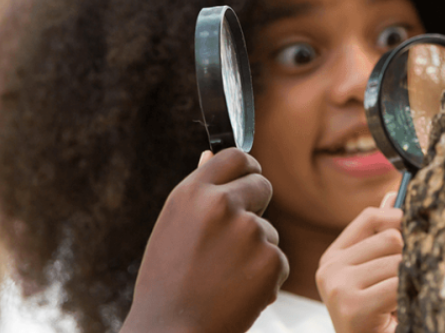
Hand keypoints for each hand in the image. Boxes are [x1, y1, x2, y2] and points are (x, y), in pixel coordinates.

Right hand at [121, 148, 288, 332]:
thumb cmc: (167, 282)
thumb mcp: (173, 225)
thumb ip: (198, 189)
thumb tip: (210, 154)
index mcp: (193, 192)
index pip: (236, 156)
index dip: (247, 167)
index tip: (249, 177)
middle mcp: (221, 204)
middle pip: (262, 185)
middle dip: (256, 206)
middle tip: (235, 238)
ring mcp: (248, 231)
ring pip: (269, 230)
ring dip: (256, 249)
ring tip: (224, 276)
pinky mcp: (269, 260)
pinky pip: (277, 259)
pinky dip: (264, 276)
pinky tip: (238, 292)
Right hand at [316, 193, 402, 332]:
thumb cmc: (377, 318)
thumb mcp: (375, 275)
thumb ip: (380, 237)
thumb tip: (394, 195)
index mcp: (332, 258)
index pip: (370, 217)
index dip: (398, 219)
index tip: (414, 233)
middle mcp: (330, 269)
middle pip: (390, 238)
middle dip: (408, 259)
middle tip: (405, 284)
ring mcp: (339, 287)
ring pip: (398, 261)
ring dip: (410, 282)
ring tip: (400, 303)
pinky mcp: (353, 306)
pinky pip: (399, 284)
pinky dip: (409, 296)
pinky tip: (399, 313)